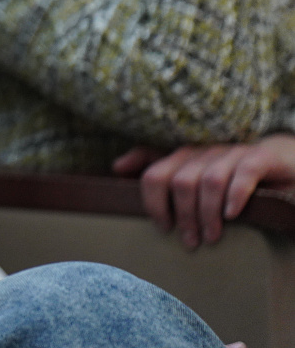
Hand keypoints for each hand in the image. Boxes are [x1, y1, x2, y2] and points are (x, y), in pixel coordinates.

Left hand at [113, 134, 294, 247]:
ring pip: (210, 181)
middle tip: (190, 242)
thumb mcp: (189, 168)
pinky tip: (233, 215)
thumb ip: (154, 166)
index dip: (154, 204)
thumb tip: (117, 167)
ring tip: (211, 237)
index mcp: (183, 155)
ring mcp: (231, 152)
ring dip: (208, 213)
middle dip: (183, 216)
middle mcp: (204, 151)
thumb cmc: (227, 168)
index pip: (154, 175)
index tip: (163, 228)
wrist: (276, 157)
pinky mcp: (258, 157)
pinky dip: (236, 195)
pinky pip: (244, 173)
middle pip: (181, 181)